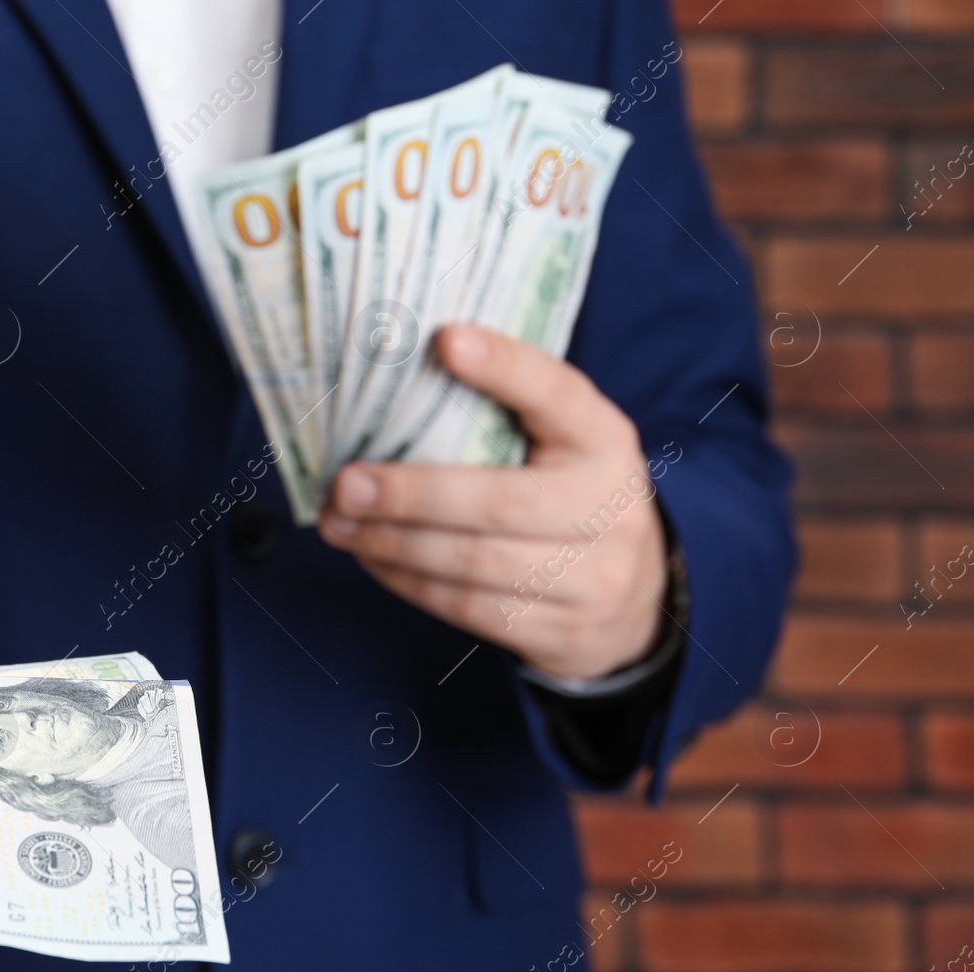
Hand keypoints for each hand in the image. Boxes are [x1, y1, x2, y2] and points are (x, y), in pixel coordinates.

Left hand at [318, 324, 668, 680]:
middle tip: (346, 483)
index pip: (558, 394)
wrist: (633, 596)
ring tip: (340, 525)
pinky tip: (373, 558)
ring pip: (473, 564)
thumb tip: (396, 384)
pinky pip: (468, 608)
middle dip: (409, 494)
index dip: (505, 368)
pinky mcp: (564, 631)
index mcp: (605, 440)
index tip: (445, 340)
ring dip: (392, 544)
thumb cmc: (570, 497)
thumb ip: (506, 415)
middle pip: (497, 503)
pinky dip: (408, 582)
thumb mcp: (563, 445)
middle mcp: (610, 507)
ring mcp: (594, 577)